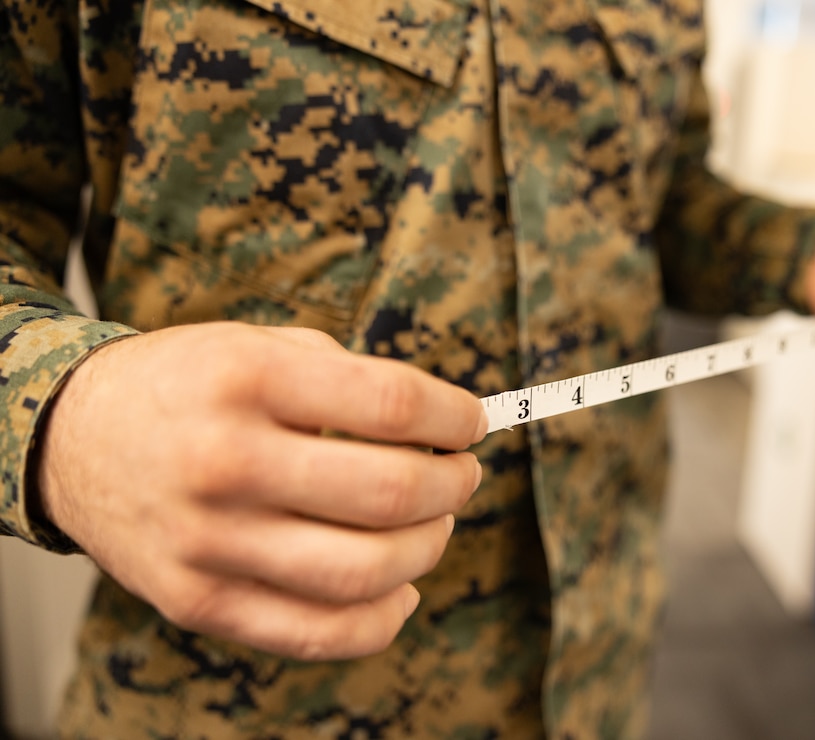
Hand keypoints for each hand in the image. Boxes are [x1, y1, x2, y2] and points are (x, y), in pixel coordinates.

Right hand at [37, 323, 486, 660]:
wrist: (71, 439)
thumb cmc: (184, 386)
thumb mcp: (257, 344)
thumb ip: (348, 377)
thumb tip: (441, 426)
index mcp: (247, 379)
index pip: (392, 404)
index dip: (454, 416)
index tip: (472, 422)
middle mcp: (225, 462)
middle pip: (389, 492)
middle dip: (454, 484)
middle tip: (462, 473)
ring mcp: (209, 542)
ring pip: (365, 572)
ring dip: (429, 547)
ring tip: (435, 523)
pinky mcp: (199, 602)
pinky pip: (317, 632)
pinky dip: (383, 619)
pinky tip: (402, 588)